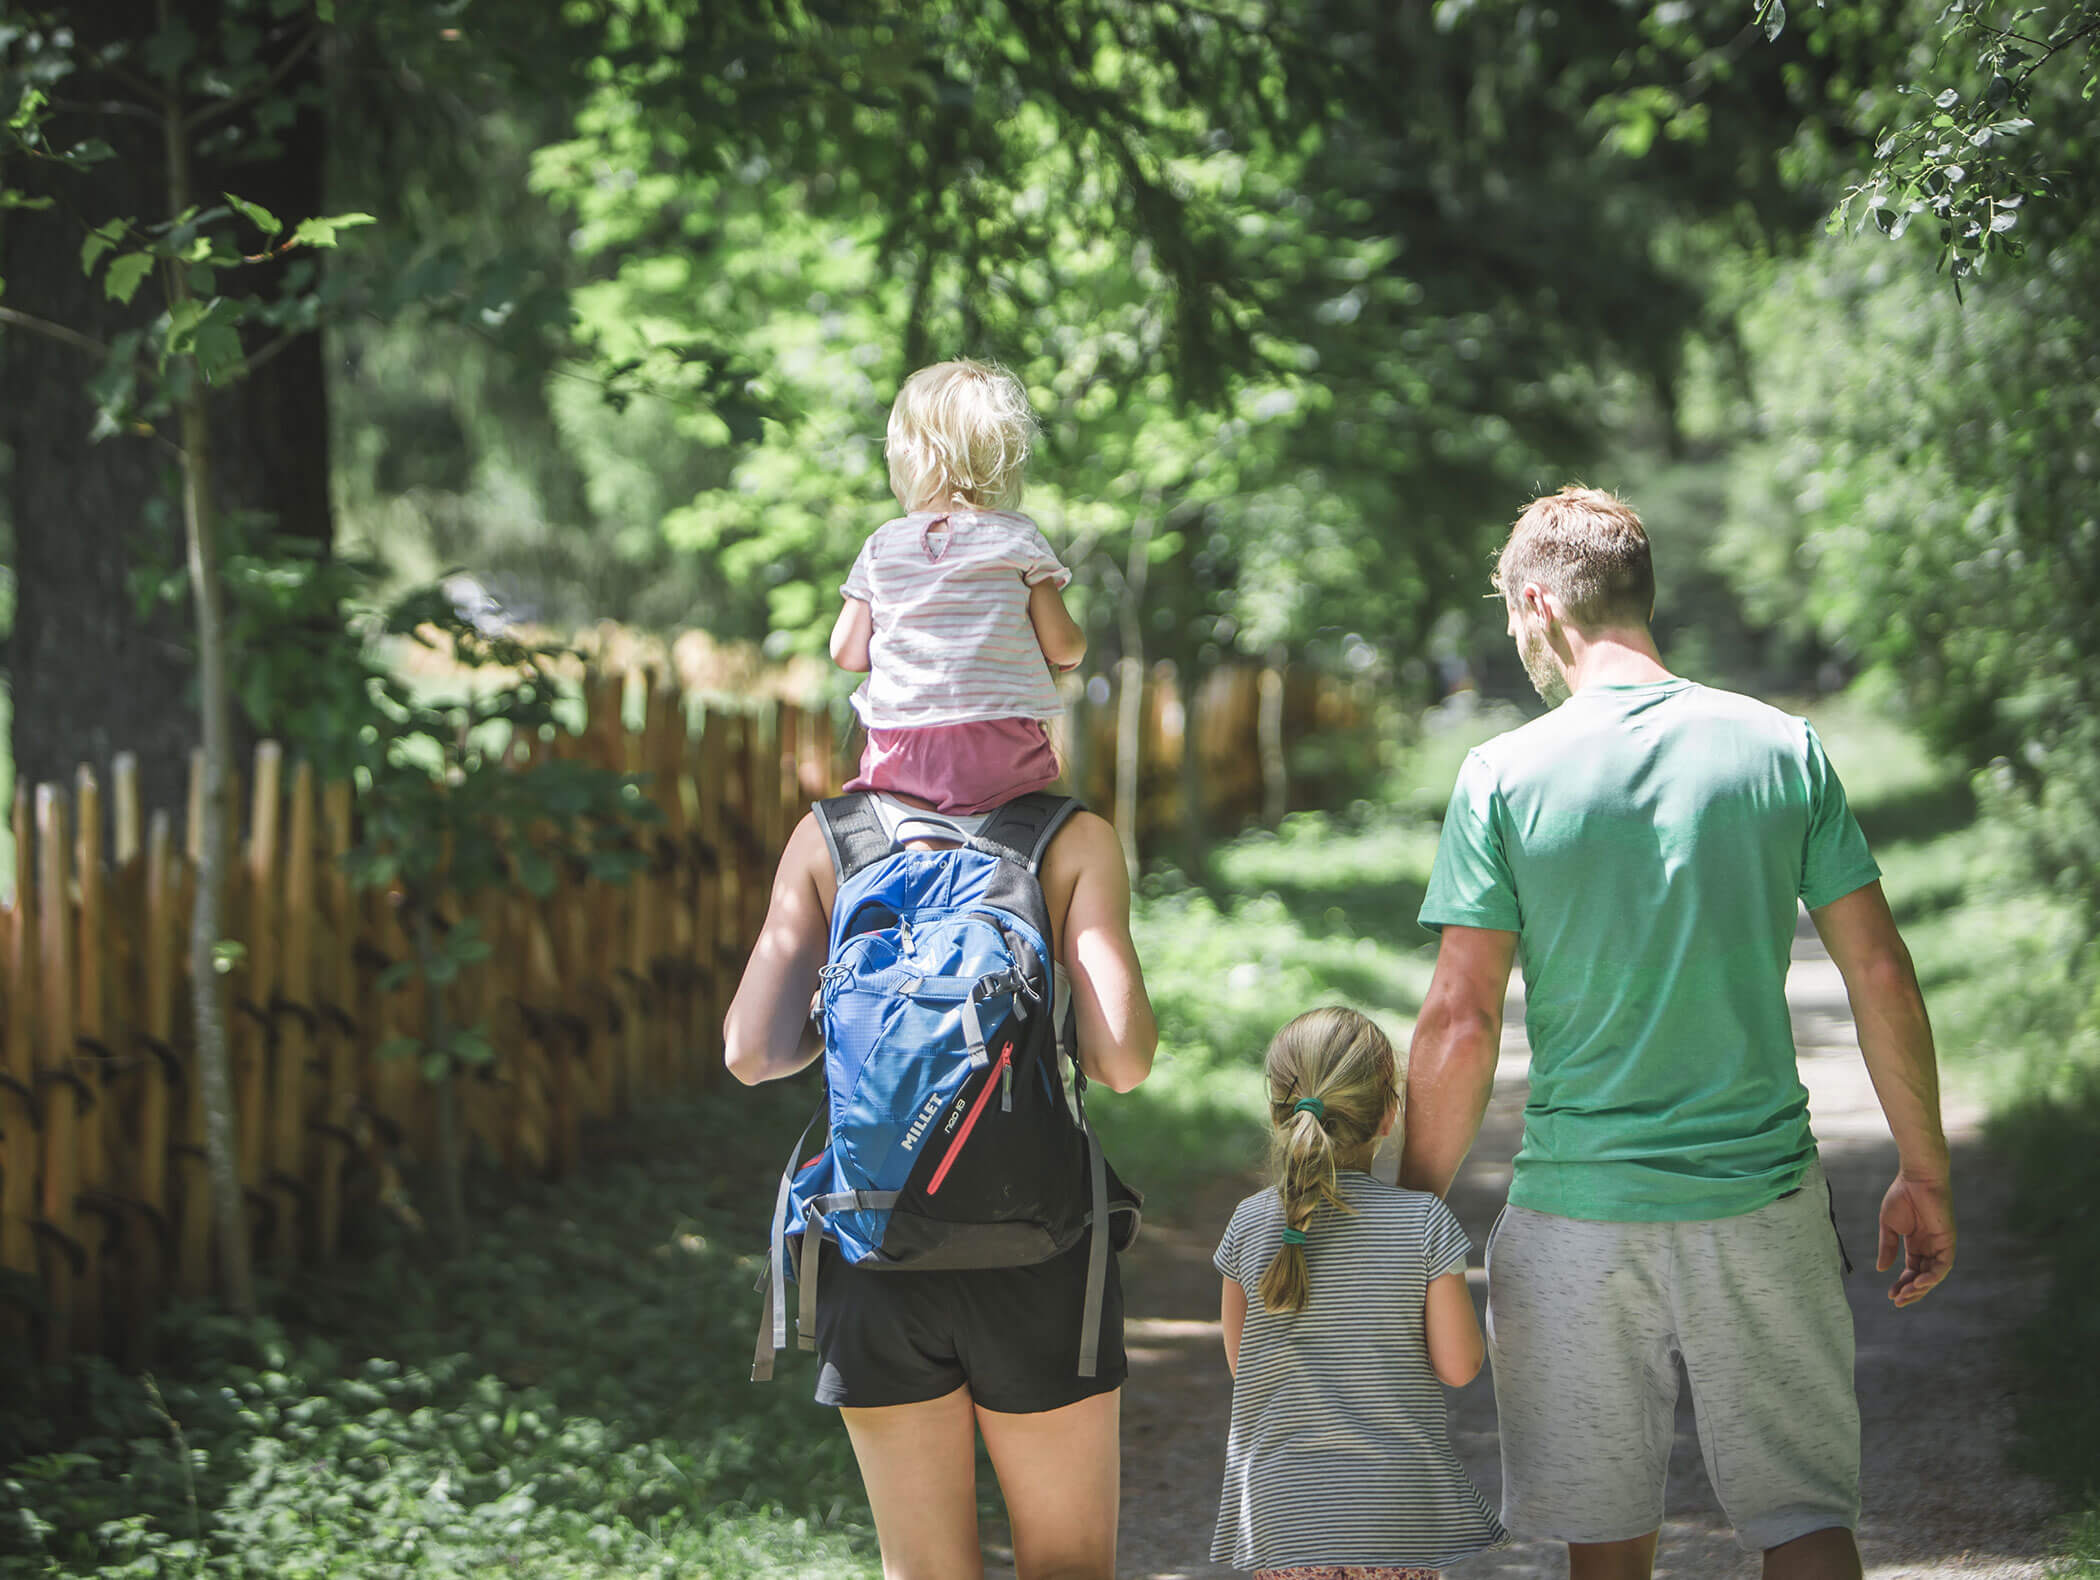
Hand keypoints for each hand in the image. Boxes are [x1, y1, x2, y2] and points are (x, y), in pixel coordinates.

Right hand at [1877, 1171, 1954, 1306]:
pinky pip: (1943, 1265)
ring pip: (1934, 1275)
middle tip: (1897, 1301)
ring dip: (1921, 1288)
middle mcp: (1930, 1247)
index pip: (1912, 1270)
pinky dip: (1933, 1276)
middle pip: (1923, 1277)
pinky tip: (1919, 1282)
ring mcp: (1940, 1245)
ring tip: (1906, 1295)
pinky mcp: (1948, 1240)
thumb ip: (1887, 1247)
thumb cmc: (1901, 1196)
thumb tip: (1882, 1270)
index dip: (1902, 1284)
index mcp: (1916, 1244)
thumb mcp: (1889, 1226)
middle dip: (1911, 1291)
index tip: (1890, 1295)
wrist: (1916, 1177)